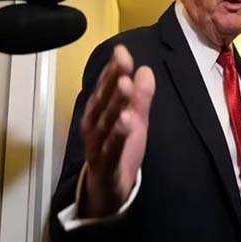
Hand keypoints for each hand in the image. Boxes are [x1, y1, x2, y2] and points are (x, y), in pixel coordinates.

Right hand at [80, 45, 154, 216]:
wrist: (107, 190)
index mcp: (99, 112)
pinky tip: (126, 123)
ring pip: (105, 123)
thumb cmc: (118, 149)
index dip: (113, 70)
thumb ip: (140, 96)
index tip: (122, 51)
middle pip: (103, 100)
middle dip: (113, 80)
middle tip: (123, 62)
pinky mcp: (105, 166)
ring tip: (125, 87)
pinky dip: (117, 136)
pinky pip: (110, 150)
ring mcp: (97, 146)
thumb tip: (146, 69)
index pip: (106, 87)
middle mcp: (94, 126)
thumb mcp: (134, 120)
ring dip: (115, 104)